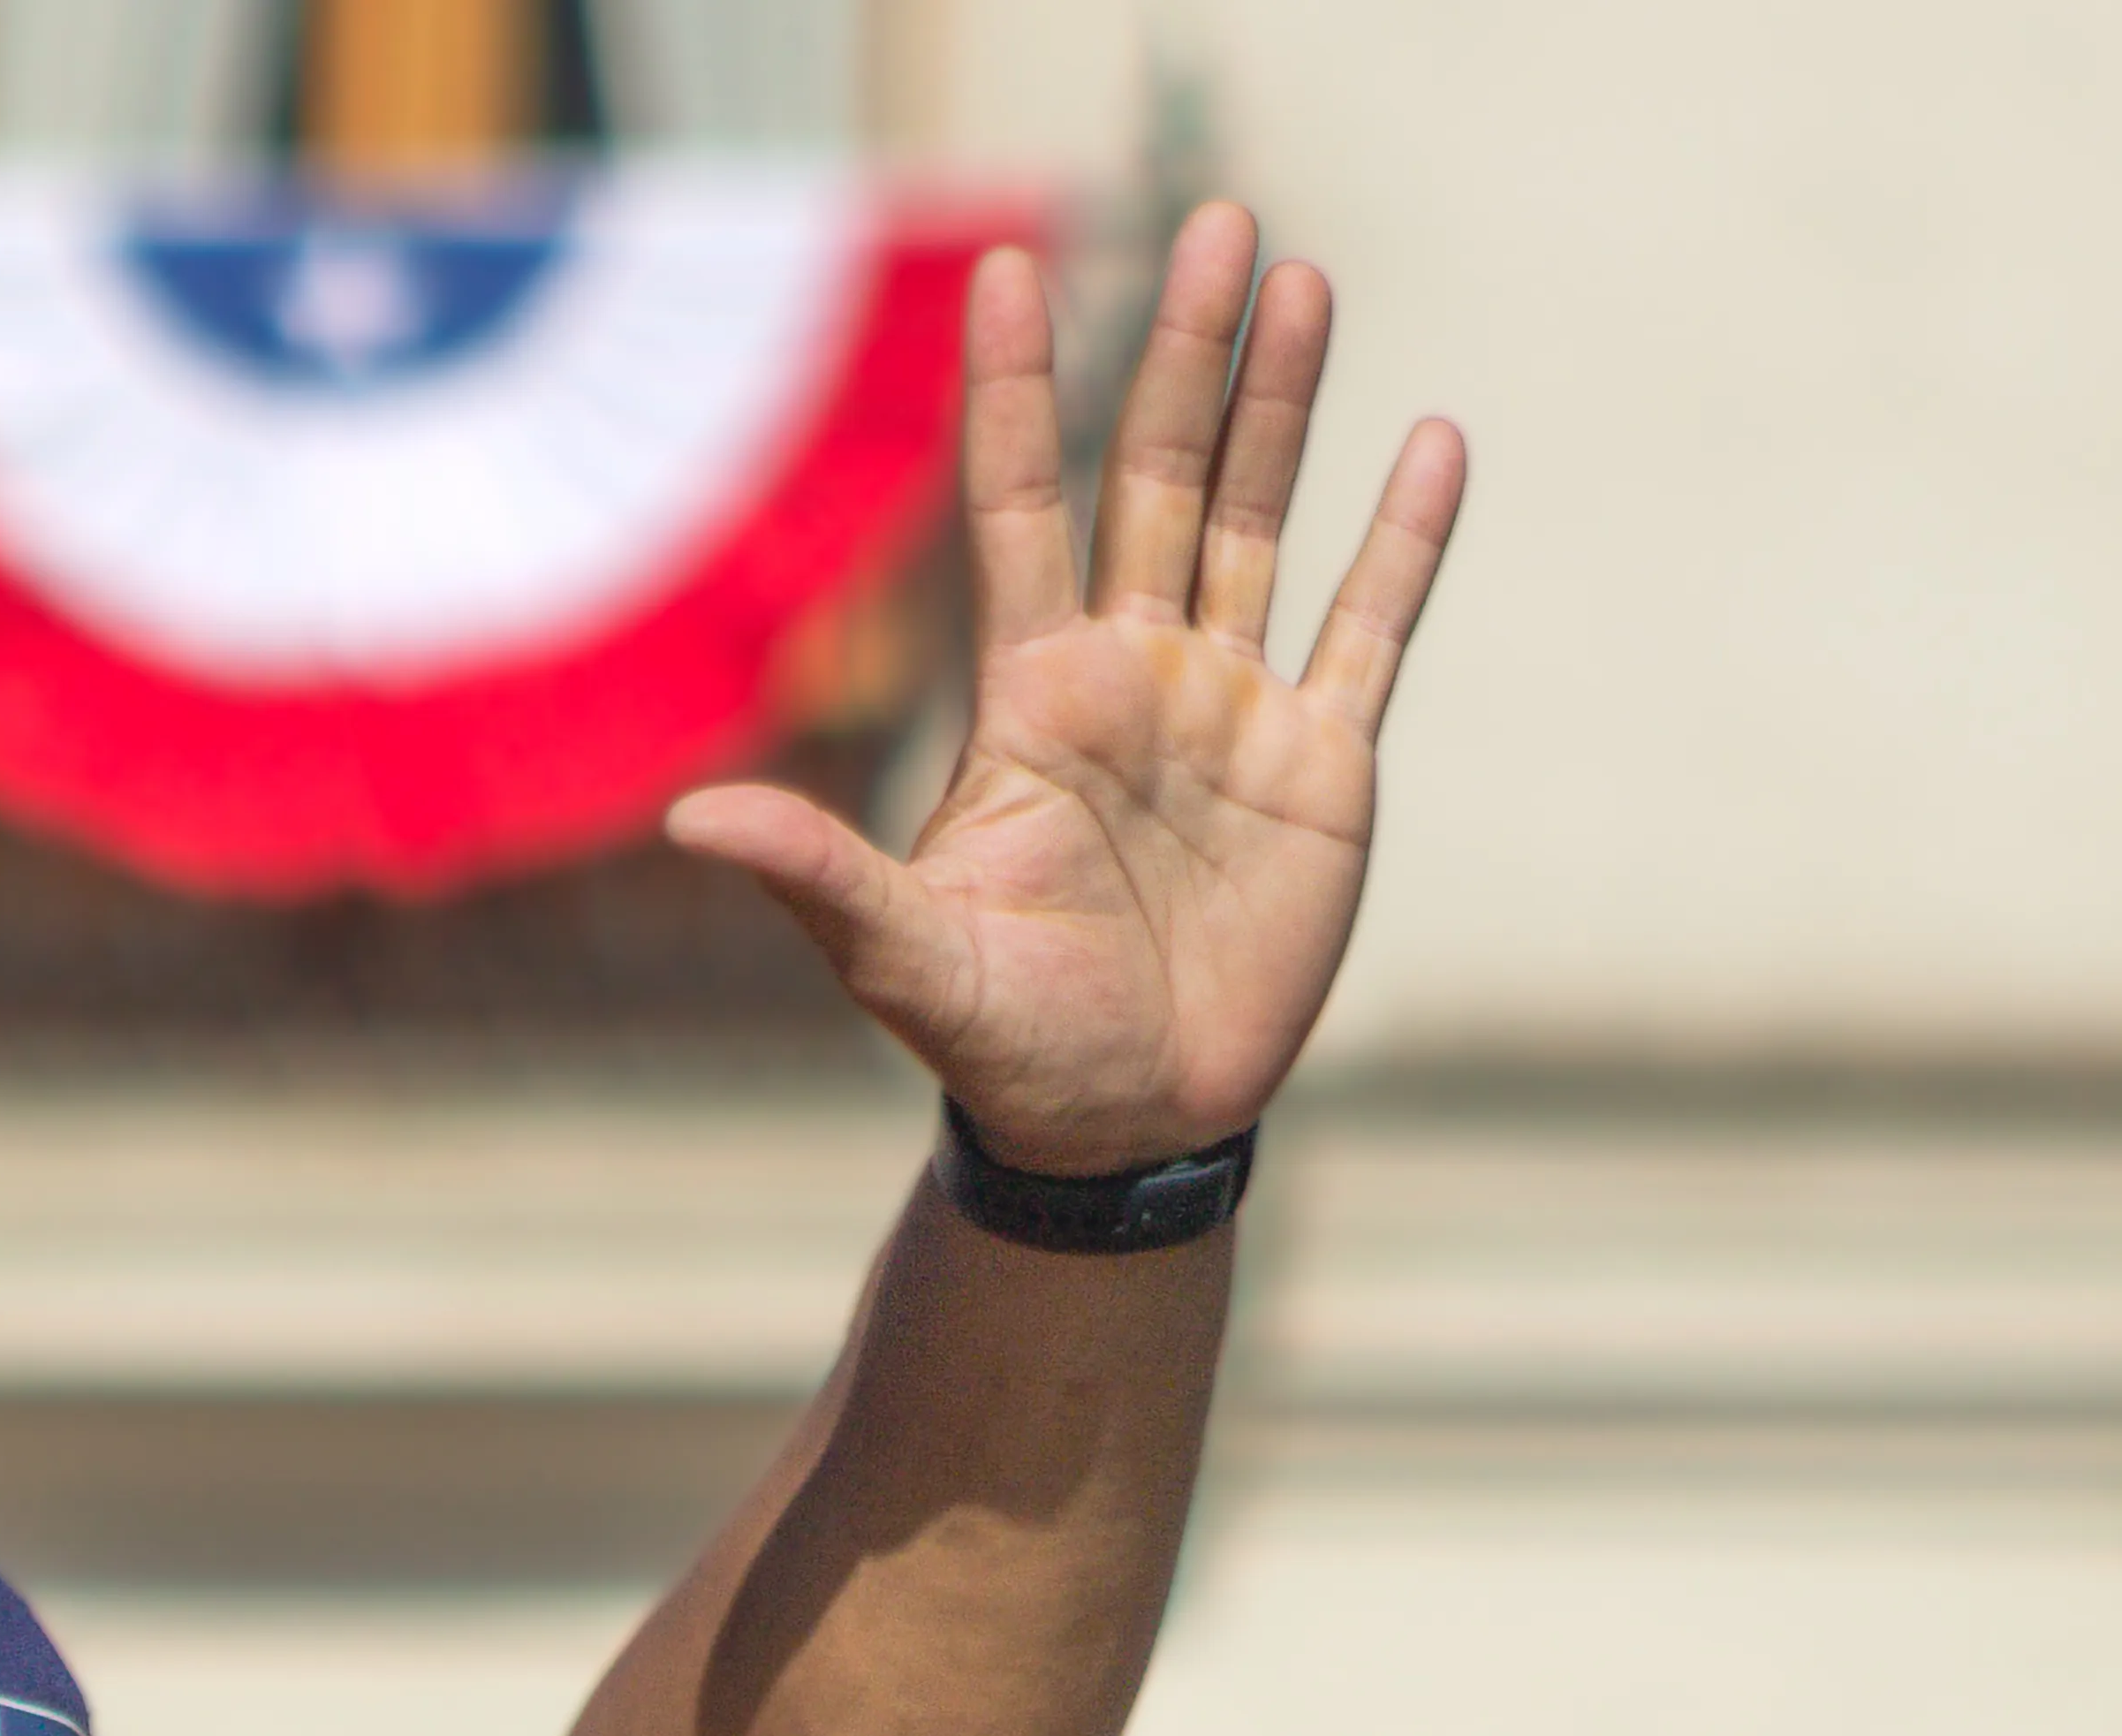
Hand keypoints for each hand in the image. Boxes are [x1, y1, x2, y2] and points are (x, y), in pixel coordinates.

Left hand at [671, 203, 1468, 1174]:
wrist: (1122, 1131)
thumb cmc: (1003, 1046)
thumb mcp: (902, 959)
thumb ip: (818, 876)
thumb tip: (691, 823)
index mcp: (1033, 698)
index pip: (1019, 508)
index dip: (1017, 391)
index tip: (1009, 265)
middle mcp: (1133, 676)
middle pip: (1159, 477)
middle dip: (1185, 351)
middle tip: (1216, 217)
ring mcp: (1230, 712)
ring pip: (1262, 520)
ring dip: (1283, 403)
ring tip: (1305, 279)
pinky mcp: (1321, 767)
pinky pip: (1368, 630)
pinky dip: (1401, 540)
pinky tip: (1429, 440)